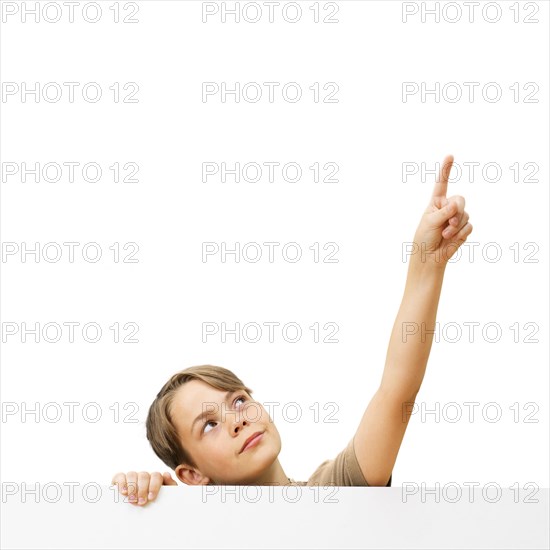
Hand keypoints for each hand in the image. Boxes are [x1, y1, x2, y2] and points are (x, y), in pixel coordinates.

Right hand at [111, 471, 177, 505]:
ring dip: (132, 487)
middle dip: (142, 489)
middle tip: (141, 502)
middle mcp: (143, 476)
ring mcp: (131, 477)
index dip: (154, 486)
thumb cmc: (154, 506)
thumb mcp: (163, 498)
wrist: (139, 519)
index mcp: (154, 479)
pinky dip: (121, 483)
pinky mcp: (119, 480)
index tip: (151, 498)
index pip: (156, 475)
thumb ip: (169, 486)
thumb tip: (166, 474)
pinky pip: (120, 476)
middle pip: (144, 475)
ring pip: (132, 474)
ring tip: (132, 500)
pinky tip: (123, 492)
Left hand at [412, 154, 472, 268]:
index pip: (442, 184)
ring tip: (445, 234)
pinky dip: (460, 233)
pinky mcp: (464, 229)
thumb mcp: (430, 222)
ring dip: (456, 226)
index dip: (446, 170)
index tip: (450, 156)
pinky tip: (452, 239)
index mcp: (436, 203)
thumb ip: (444, 212)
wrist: (430, 257)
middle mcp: (448, 208)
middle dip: (456, 211)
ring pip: (466, 214)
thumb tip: (457, 205)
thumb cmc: (424, 238)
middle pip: (460, 200)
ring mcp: (457, 218)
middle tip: (448, 223)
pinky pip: (469, 226)